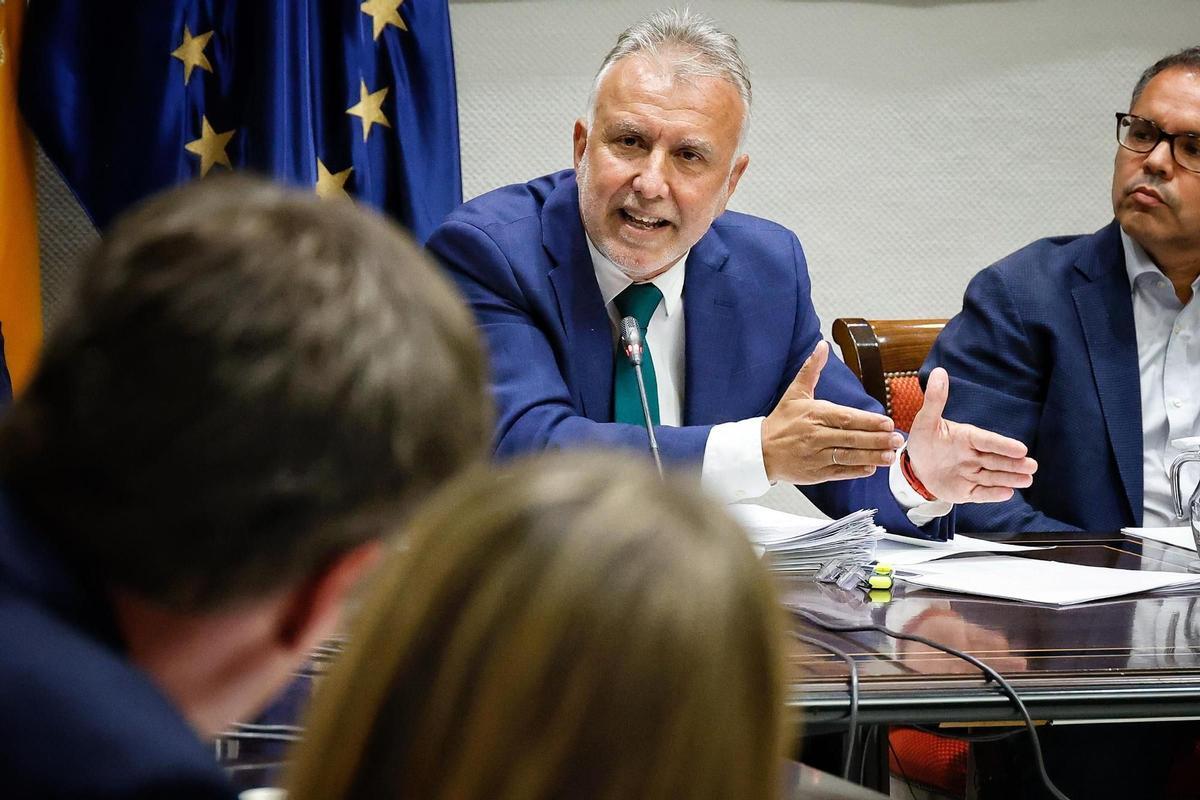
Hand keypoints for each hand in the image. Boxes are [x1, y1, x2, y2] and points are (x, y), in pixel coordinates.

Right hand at [761, 342, 903, 484]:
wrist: (760, 451)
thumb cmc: (781, 422)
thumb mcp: (795, 392)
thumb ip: (812, 369)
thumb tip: (822, 346)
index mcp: (814, 415)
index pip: (845, 418)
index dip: (868, 421)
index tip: (886, 422)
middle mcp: (815, 436)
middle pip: (850, 438)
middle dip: (877, 439)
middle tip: (897, 440)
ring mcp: (815, 456)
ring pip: (848, 456)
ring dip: (871, 456)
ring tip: (890, 455)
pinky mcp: (815, 473)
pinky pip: (839, 472)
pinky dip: (856, 471)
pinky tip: (871, 468)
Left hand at [906, 367, 1037, 502]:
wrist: (916, 466)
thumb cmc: (925, 440)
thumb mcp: (925, 420)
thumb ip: (935, 400)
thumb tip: (939, 372)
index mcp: (967, 437)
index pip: (987, 441)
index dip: (1002, 445)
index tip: (1020, 448)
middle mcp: (974, 456)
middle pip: (996, 460)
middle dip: (1013, 464)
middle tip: (1032, 466)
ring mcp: (971, 474)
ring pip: (993, 477)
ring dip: (1009, 478)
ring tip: (1027, 479)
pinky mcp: (967, 491)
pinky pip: (981, 493)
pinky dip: (992, 494)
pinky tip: (1007, 493)